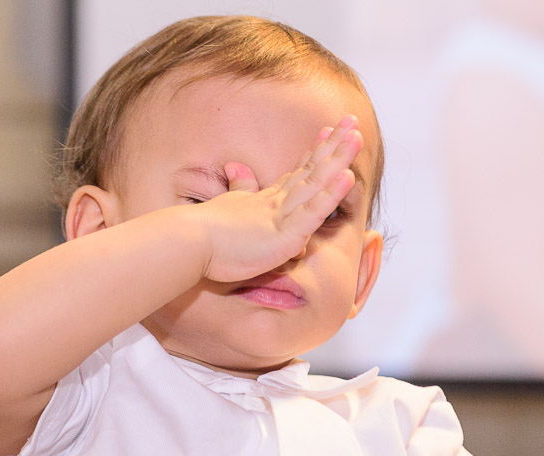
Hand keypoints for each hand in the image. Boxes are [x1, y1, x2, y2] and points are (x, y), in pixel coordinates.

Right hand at [199, 115, 362, 282]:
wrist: (186, 245)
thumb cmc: (206, 234)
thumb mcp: (228, 207)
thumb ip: (239, 189)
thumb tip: (238, 168)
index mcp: (267, 200)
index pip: (298, 172)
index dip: (316, 152)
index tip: (331, 130)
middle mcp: (277, 202)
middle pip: (312, 170)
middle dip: (334, 146)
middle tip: (352, 121)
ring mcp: (282, 216)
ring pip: (316, 184)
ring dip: (338, 160)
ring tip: (356, 137)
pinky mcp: (284, 235)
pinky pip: (312, 213)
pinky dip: (330, 195)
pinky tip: (347, 177)